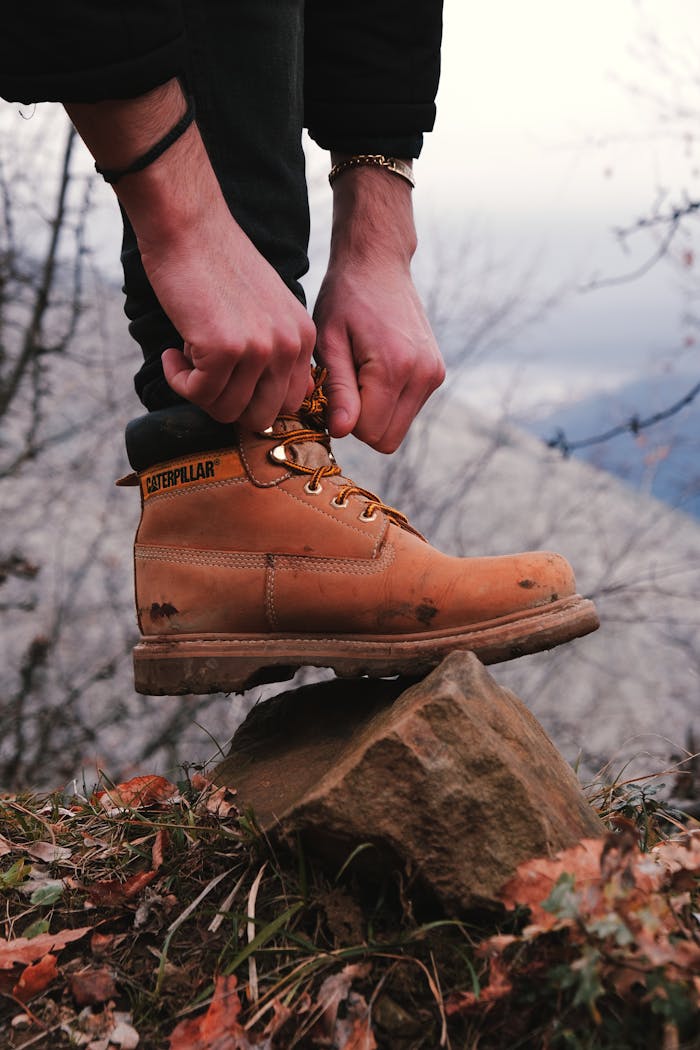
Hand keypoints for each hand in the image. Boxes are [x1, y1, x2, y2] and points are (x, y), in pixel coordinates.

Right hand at [153, 207, 315, 429]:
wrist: (189, 226)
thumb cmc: (219, 266)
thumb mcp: (267, 310)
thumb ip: (275, 352)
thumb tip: (264, 401)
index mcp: (303, 337)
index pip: (289, 404)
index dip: (253, 401)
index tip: (228, 381)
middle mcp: (289, 346)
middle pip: (262, 418)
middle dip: (227, 405)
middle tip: (204, 377)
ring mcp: (259, 349)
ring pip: (227, 411)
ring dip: (198, 391)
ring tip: (187, 356)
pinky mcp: (224, 349)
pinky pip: (198, 394)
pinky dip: (178, 380)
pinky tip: (172, 353)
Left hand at [314, 159, 444, 452]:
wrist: (378, 263)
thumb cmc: (344, 299)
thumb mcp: (329, 341)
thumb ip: (338, 390)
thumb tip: (342, 433)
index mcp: (395, 368)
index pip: (367, 432)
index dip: (342, 418)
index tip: (331, 387)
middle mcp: (424, 375)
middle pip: (386, 439)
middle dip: (359, 421)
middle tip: (344, 382)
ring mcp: (434, 375)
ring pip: (396, 429)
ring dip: (373, 412)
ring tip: (359, 372)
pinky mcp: (436, 373)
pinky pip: (406, 412)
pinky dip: (386, 402)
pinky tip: (374, 370)